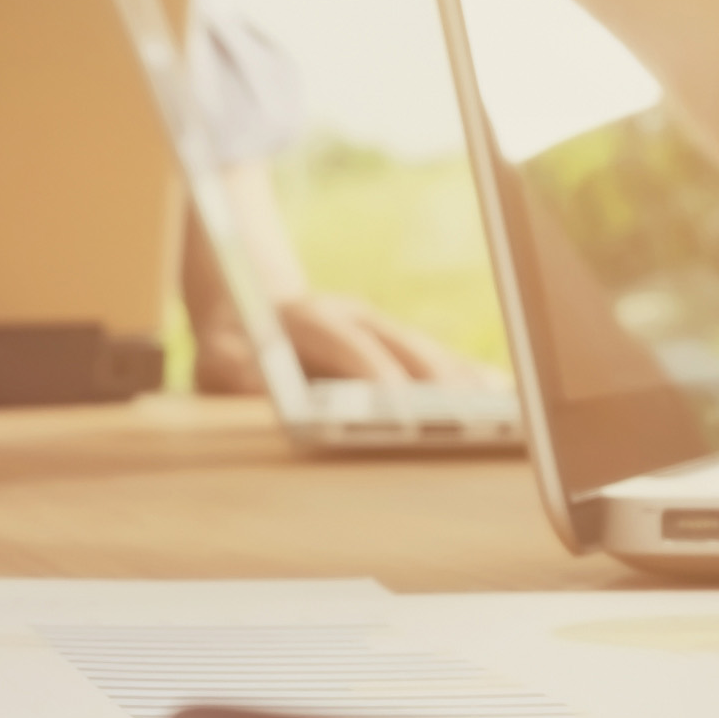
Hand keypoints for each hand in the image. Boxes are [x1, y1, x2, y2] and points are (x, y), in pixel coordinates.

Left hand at [194, 295, 494, 393]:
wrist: (247, 300)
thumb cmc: (233, 345)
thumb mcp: (215, 358)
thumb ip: (233, 371)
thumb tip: (258, 385)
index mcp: (308, 317)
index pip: (346, 340)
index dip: (374, 370)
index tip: (398, 405)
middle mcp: (352, 315)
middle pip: (401, 345)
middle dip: (433, 381)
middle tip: (467, 416)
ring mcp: (379, 326)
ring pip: (426, 351)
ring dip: (461, 382)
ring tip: (500, 414)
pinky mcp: (395, 343)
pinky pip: (437, 359)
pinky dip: (469, 377)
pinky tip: (503, 397)